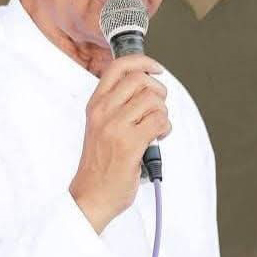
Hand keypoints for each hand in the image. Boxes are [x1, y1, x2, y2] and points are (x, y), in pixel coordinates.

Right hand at [69, 54, 170, 233]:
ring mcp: (115, 126)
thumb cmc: (99, 164)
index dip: (143, 62)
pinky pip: (160, 121)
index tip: (156, 69)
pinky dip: (165, 129)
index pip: (118, 67)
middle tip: (157, 107)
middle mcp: (103, 111)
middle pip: (141, 79)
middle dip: (158, 91)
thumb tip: (148, 88)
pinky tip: (157, 138)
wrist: (91, 195)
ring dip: (163, 113)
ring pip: (154, 101)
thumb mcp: (100, 126)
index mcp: (95, 104)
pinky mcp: (129, 143)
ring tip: (155, 128)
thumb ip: (117, 106)